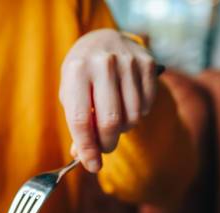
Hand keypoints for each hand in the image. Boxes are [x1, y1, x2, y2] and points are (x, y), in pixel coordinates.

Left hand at [60, 29, 157, 172]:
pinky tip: (127, 106)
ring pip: (132, 117)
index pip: (82, 120)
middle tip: (104, 148)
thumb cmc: (81, 76)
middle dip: (107, 143)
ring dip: (123, 129)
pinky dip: (137, 115)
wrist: (101, 41)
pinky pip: (147, 106)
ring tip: (114, 121)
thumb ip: (77, 125)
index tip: (91, 165)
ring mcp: (128, 62)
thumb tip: (84, 157)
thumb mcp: (70, 96)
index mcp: (77, 71)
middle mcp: (103, 64)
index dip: (87, 148)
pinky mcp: (148, 63)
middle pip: (110, 121)